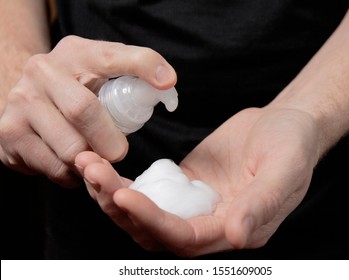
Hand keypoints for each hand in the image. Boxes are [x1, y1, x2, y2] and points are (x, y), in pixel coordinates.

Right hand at [0, 35, 175, 186]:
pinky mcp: (10, 135)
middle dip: (110, 141)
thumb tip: (167, 83)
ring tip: (93, 155)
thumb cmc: (75, 87)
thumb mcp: (99, 70)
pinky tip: (72, 161)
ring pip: (70, 149)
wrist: (26, 98)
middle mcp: (42, 72)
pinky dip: (73, 173)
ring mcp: (20, 104)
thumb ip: (131, 72)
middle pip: (84, 112)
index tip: (166, 82)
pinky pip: (55, 168)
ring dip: (91, 161)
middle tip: (119, 152)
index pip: (111, 56)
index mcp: (74, 53)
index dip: (142, 66)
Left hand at [76, 106, 320, 256]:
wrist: (286, 124)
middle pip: (154, 231)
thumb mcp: (285, 170)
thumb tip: (238, 235)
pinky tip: (103, 163)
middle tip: (93, 172)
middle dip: (120, 206)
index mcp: (235, 228)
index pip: (185, 238)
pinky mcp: (183, 184)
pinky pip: (147, 190)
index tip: (124, 194)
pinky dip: (122, 181)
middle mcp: (210, 224)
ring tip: (87, 164)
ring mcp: (194, 205)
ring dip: (112, 194)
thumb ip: (263, 204)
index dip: (153, 220)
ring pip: (143, 213)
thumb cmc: (292, 145)